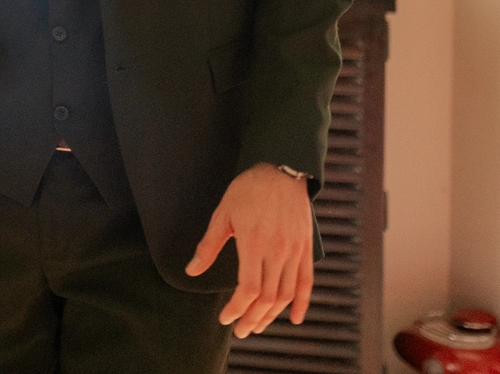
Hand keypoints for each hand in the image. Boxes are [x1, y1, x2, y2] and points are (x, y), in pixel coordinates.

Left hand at [187, 162, 313, 337]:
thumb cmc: (249, 189)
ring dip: (272, 315)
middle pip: (268, 297)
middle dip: (253, 318)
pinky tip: (294, 318)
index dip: (237, 308)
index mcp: (254, 242)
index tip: (226, 317)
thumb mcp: (223, 214)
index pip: (249, 288)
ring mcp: (295, 250)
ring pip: (286, 294)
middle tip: (241, 331)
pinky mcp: (306, 248)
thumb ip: (209, 245)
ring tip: (258, 325)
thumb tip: (192, 270)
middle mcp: (277, 250)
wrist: (281, 169)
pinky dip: (302, 303)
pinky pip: (306, 282)